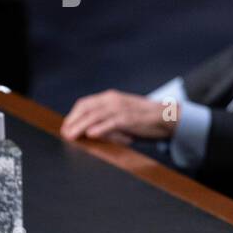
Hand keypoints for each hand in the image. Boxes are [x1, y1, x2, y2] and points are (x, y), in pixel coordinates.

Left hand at [61, 90, 176, 143]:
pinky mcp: (130, 119)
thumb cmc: (144, 119)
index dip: (73, 115)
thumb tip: (90, 132)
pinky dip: (100, 128)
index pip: (85, 104)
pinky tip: (91, 134)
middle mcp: (113, 100)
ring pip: (95, 116)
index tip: (66, 126)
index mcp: (110, 98)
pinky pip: (111, 123)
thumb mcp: (122, 116)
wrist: (167, 117)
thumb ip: (107, 121)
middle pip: (86, 109)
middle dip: (72, 121)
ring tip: (72, 135)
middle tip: (65, 133)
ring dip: (80, 126)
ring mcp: (121, 108)